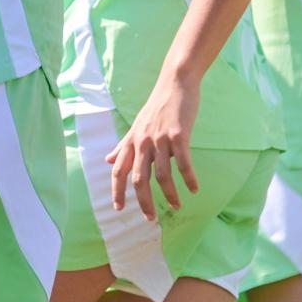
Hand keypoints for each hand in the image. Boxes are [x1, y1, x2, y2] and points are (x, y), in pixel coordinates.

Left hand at [106, 75, 200, 220]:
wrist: (175, 83)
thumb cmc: (157, 106)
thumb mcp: (135, 126)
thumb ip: (122, 146)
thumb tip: (106, 160)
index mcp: (131, 141)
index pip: (118, 170)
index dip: (116, 191)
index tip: (118, 209)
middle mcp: (142, 143)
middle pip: (138, 179)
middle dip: (143, 201)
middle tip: (151, 219)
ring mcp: (160, 139)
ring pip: (162, 175)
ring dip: (169, 194)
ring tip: (177, 207)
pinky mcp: (178, 136)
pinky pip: (183, 163)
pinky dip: (189, 178)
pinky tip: (194, 189)